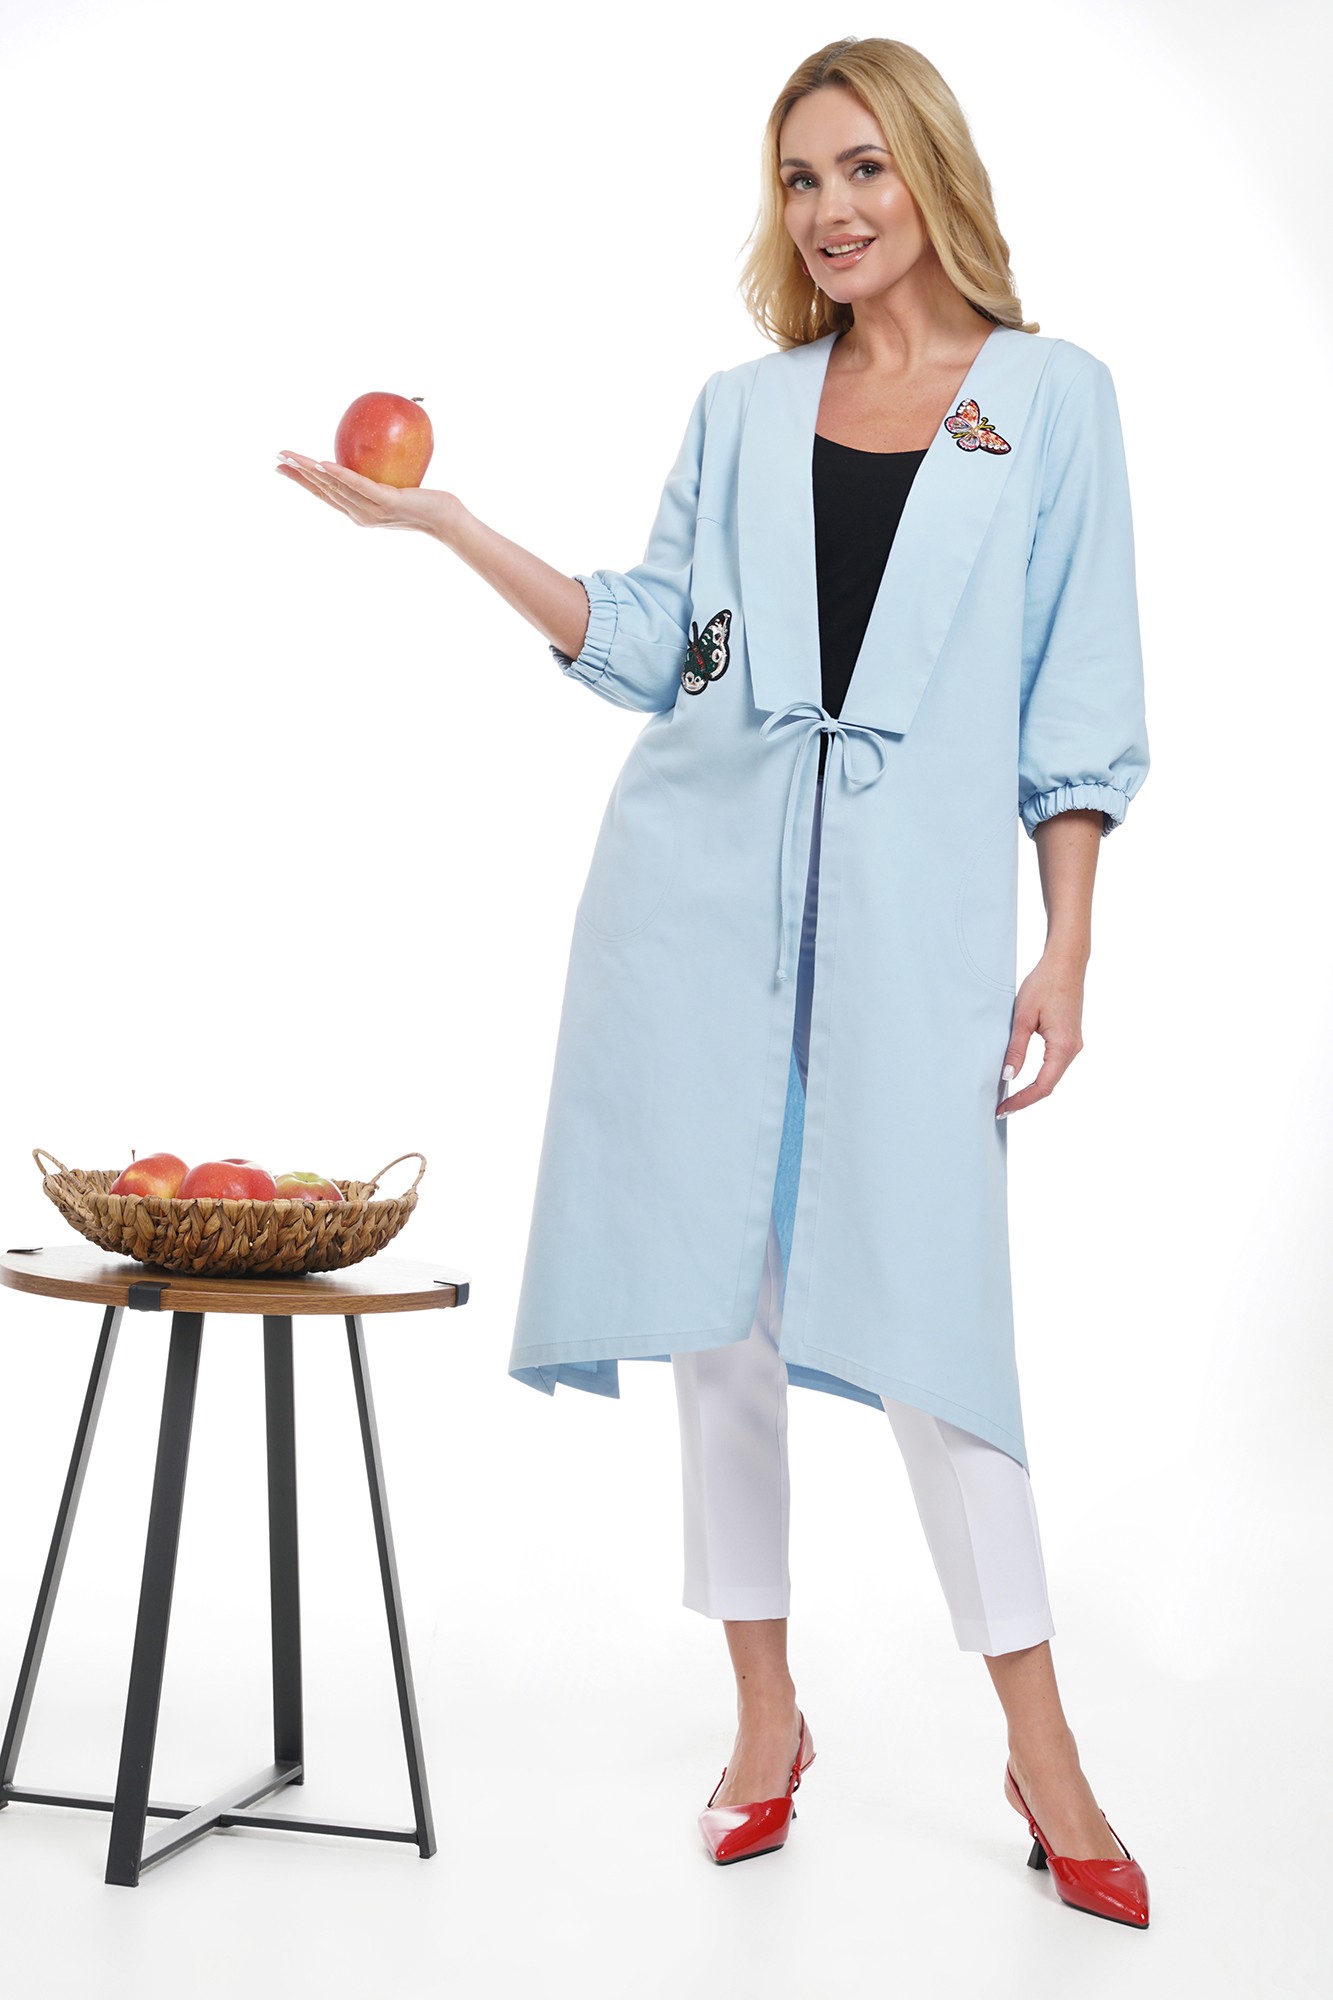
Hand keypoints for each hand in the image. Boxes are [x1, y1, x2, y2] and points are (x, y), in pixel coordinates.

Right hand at [274, 451, 457, 535]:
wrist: (445, 519)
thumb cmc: (422, 502)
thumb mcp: (392, 492)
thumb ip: (374, 481)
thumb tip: (363, 454)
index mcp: (358, 513)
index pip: (324, 496)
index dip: (301, 482)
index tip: (281, 467)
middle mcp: (361, 515)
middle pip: (323, 492)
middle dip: (298, 474)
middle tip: (278, 458)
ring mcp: (372, 510)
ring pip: (336, 488)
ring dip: (311, 471)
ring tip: (293, 457)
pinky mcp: (387, 501)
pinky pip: (359, 486)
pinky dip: (340, 475)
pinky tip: (324, 463)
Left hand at [996, 950, 1085, 1117]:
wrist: (1065, 963)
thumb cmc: (1045, 984)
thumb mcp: (1023, 1017)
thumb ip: (1016, 1049)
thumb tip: (1008, 1076)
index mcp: (1063, 1046)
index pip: (1042, 1086)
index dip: (1022, 1100)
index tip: (1003, 1109)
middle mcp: (1073, 1049)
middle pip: (1049, 1085)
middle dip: (1025, 1099)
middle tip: (1001, 1108)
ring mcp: (1073, 1044)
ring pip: (1052, 1076)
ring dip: (1032, 1089)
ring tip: (1009, 1097)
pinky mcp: (1070, 1039)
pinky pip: (1055, 1065)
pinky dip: (1039, 1076)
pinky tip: (1022, 1078)